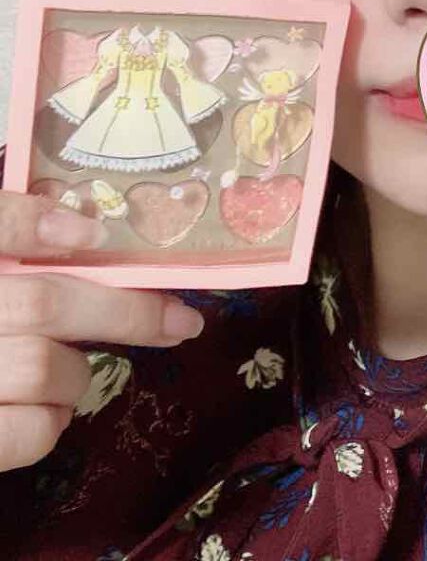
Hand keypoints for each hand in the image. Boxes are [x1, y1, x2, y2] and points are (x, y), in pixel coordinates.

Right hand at [0, 189, 204, 471]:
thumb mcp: (4, 276)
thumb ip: (19, 243)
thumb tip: (88, 229)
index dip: (31, 223)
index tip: (95, 233)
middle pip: (42, 303)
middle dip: (125, 312)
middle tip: (181, 319)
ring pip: (44, 367)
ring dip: (76, 372)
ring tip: (67, 372)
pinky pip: (31, 431)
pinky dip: (53, 420)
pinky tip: (45, 411)